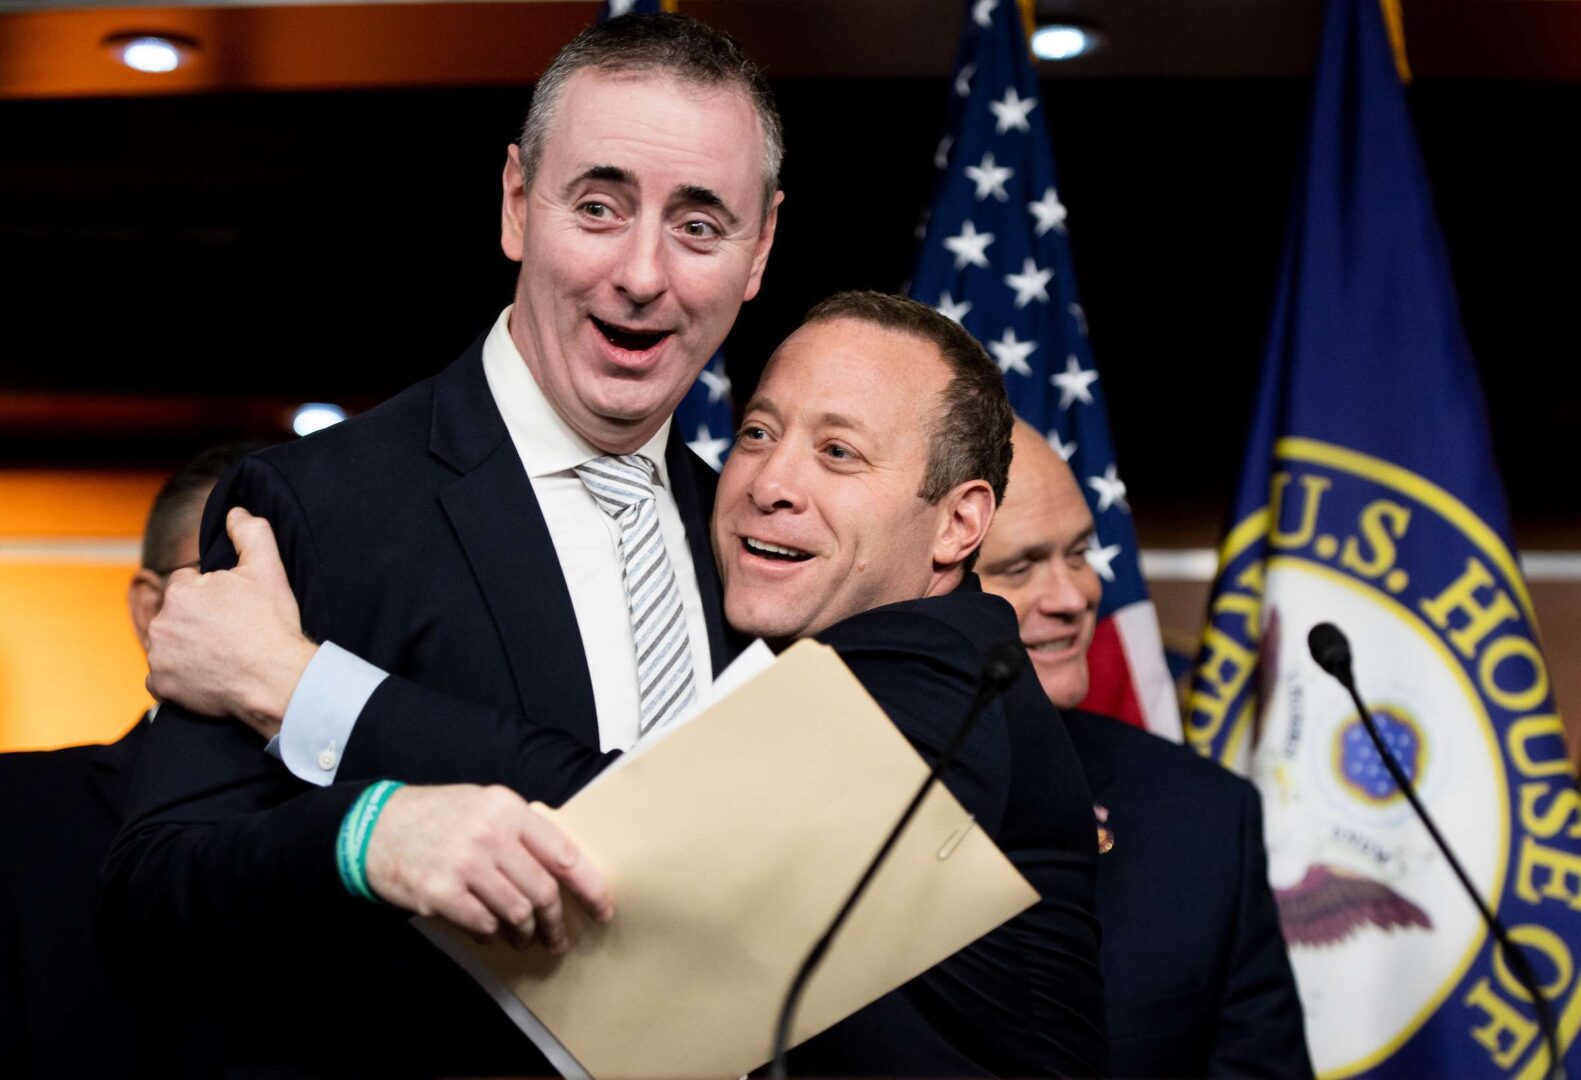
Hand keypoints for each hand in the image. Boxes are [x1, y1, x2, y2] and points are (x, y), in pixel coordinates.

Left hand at [145, 507, 318, 739]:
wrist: (278, 681)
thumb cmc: (272, 625)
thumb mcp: (268, 569)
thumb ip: (250, 532)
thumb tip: (235, 511)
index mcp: (182, 590)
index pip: (189, 583)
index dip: (214, 594)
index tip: (235, 609)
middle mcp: (162, 622)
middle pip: (177, 614)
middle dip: (198, 620)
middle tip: (232, 633)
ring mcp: (159, 656)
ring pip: (169, 643)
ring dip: (187, 647)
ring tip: (223, 655)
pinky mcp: (160, 686)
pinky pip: (163, 677)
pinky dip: (179, 677)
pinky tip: (207, 676)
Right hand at [365, 784, 613, 952]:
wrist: (375, 828)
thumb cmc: (437, 817)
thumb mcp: (484, 804)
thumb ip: (521, 829)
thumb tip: (563, 866)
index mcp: (507, 808)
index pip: (564, 853)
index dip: (589, 886)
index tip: (602, 908)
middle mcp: (489, 834)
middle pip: (543, 890)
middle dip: (556, 922)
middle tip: (558, 938)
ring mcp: (464, 864)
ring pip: (517, 913)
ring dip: (525, 933)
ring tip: (524, 938)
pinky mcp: (441, 893)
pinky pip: (483, 925)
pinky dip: (491, 934)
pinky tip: (489, 932)